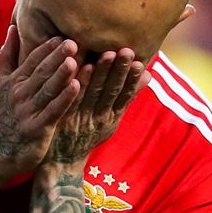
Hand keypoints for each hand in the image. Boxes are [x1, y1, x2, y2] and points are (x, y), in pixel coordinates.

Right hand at [0, 26, 80, 175]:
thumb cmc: (8, 114)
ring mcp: (28, 111)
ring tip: (74, 61)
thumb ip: (8, 56)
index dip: (46, 47)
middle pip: (41, 72)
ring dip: (61, 75)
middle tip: (73, 42)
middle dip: (57, 57)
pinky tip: (77, 87)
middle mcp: (20, 94)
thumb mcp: (3, 83)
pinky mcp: (38, 128)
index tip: (61, 34)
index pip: (32, 60)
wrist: (1, 151)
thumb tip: (13, 28)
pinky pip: (53, 110)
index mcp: (15, 81)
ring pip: (48, 90)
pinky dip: (64, 98)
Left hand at [42, 48, 150, 166]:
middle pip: (111, 92)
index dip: (132, 80)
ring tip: (107, 54)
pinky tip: (82, 69)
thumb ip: (126, 98)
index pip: (125, 96)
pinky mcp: (63, 118)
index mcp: (111, 117)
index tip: (140, 62)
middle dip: (119, 71)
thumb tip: (149, 75)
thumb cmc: (88, 134)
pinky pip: (72, 100)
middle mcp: (98, 118)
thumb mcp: (111, 119)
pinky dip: (78, 84)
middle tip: (126, 51)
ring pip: (93, 94)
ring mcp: (80, 118)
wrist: (62, 161)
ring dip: (101, 74)